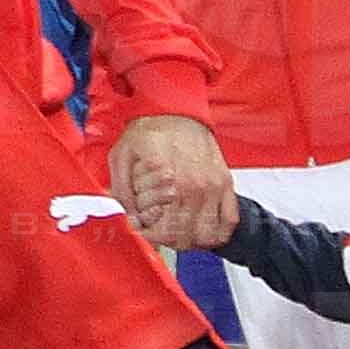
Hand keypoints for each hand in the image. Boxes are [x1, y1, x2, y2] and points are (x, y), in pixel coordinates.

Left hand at [110, 113, 238, 250]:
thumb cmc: (148, 130)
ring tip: (176, 232)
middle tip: (155, 232)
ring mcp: (213, 186)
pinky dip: (217, 233)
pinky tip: (200, 229)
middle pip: (184, 237)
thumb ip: (121, 191)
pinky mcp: (225, 183)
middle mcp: (194, 186)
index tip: (140, 231)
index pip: (160, 230)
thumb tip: (126, 220)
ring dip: (190, 240)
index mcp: (168, 180)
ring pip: (207, 234)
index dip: (146, 236)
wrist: (176, 108)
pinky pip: (229, 220)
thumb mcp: (121, 156)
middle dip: (166, 240)